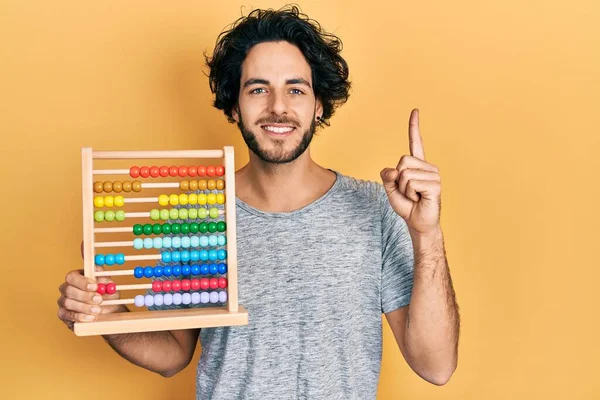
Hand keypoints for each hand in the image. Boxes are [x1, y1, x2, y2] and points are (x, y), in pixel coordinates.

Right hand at [57, 243, 122, 329]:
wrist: (109, 313)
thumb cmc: (107, 296)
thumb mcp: (109, 285)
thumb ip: (102, 276)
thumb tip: (97, 266)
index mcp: (77, 278)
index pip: (72, 276)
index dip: (82, 281)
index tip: (95, 286)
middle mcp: (67, 288)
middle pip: (68, 289)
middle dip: (85, 295)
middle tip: (99, 300)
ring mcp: (63, 301)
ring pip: (67, 302)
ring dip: (84, 307)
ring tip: (98, 310)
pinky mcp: (63, 314)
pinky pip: (67, 315)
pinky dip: (80, 316)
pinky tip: (90, 318)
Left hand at [380, 109, 441, 234]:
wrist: (418, 223)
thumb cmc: (407, 206)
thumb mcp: (391, 189)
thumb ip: (387, 176)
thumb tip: (394, 170)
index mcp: (417, 165)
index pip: (415, 142)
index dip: (414, 127)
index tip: (415, 110)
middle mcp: (427, 167)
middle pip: (402, 161)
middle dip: (398, 180)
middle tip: (408, 192)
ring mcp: (433, 175)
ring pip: (405, 174)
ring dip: (404, 189)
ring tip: (415, 196)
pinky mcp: (435, 185)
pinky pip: (411, 183)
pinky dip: (409, 194)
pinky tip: (419, 199)